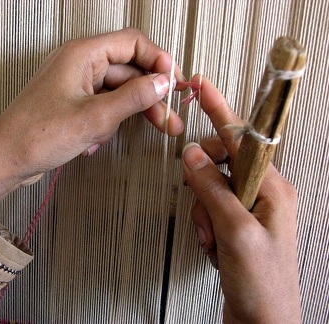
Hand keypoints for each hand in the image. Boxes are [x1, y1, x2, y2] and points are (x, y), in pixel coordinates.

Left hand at [0, 28, 184, 216]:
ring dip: (125, 115)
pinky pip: (101, 108)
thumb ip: (134, 97)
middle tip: (169, 120)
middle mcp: (79, 65)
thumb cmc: (38, 135)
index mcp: (82, 54)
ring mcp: (75, 85)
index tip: (174, 83)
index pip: (132, 43)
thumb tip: (162, 82)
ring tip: (124, 136)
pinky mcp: (72, 104)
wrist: (5, 160)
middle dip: (149, 97)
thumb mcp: (95, 117)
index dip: (158, 60)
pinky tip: (92, 143)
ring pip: (116, 93)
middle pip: (128, 72)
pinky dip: (105, 125)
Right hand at [181, 76, 300, 322]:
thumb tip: (193, 156)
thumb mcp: (235, 232)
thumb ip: (212, 188)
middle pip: (219, 163)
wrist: (261, 320)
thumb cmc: (262, 284)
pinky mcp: (235, 222)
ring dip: (203, 214)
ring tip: (214, 238)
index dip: (219, 110)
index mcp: (272, 187)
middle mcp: (262, 193)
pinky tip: (214, 244)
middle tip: (208, 210)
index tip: (203, 87)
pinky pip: (208, 208)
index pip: (242, 138)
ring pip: (209, 188)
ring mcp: (247, 208)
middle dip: (203, 187)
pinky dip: (204, 225)